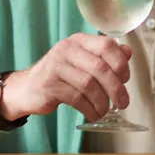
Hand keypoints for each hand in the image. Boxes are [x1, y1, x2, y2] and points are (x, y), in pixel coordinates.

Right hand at [0, 33, 132, 122]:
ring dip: (102, 101)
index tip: (125, 79)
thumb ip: (105, 56)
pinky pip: (76, 98)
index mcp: (79, 41)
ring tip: (104, 110)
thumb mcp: (82, 61)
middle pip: (100, 68)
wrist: (27, 88)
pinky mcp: (49, 85)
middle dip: (115, 88)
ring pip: (89, 85)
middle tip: (123, 102)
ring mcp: (56, 66)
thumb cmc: (60, 75)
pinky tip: (93, 114)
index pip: (107, 45)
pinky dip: (89, 109)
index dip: (120, 63)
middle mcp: (67, 49)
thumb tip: (128, 53)